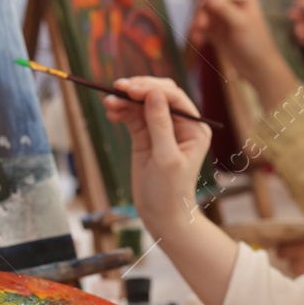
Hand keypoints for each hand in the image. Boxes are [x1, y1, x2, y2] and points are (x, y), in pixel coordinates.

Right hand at [101, 76, 212, 237]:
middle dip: (138, 89)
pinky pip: (133, 118)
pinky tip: (111, 112)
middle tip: (117, 88)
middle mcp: (180, 125)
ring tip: (109, 102)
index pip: (174, 97)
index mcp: (194, 128)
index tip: (131, 88)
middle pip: (158, 95)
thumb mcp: (166, 158)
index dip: (152, 88)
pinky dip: (122, 112)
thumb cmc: (170, 192)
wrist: (162, 216)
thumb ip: (160, 125)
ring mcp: (162, 131)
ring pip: (142, 105)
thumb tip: (153, 94)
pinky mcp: (146, 138)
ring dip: (126, 100)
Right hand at [186, 0, 278, 69]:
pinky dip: (198, 33)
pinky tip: (199, 41)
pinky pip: (202, 28)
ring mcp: (223, 20)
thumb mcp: (240, 23)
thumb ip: (223, 7)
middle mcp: (232, 6)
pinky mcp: (217, 33)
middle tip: (201, 25)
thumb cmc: (255, 44)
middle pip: (207, 0)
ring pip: (202, 14)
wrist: (259, 70)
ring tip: (198, 38)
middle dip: (201, 12)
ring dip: (197, 24)